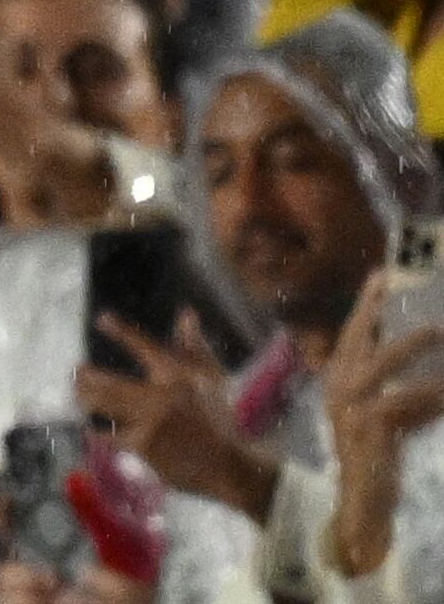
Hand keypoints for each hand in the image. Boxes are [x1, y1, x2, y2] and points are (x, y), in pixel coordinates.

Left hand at [82, 312, 283, 521]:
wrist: (231, 467)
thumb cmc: (220, 419)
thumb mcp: (212, 379)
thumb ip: (194, 345)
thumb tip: (186, 312)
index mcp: (178, 377)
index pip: (146, 347)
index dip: (123, 332)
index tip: (102, 318)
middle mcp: (161, 397)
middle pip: (111, 381)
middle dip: (87, 376)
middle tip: (75, 371)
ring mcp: (150, 423)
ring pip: (105, 406)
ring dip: (86, 399)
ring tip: (78, 396)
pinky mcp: (143, 447)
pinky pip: (112, 435)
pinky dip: (100, 431)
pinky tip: (92, 428)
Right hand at [321, 269, 443, 575]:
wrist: (365, 498)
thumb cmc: (380, 453)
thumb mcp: (387, 413)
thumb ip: (401, 386)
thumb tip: (432, 357)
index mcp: (339, 381)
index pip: (352, 334)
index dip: (366, 304)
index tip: (380, 275)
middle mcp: (338, 388)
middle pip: (358, 338)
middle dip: (378, 310)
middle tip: (401, 288)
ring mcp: (350, 406)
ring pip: (380, 363)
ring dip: (410, 345)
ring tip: (437, 331)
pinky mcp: (368, 425)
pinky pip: (403, 400)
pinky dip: (430, 393)